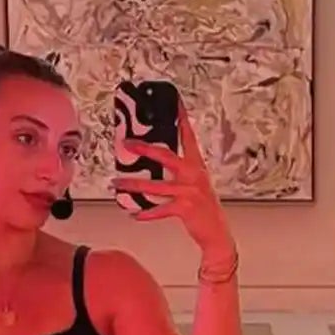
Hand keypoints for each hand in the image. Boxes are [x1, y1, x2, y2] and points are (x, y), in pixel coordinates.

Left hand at [113, 99, 231, 253]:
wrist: (216, 232)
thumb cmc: (204, 207)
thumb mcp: (196, 183)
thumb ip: (181, 170)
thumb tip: (160, 158)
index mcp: (196, 165)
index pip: (188, 137)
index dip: (181, 119)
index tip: (174, 102)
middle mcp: (194, 175)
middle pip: (166, 156)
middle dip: (145, 149)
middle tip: (127, 143)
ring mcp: (190, 191)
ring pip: (155, 186)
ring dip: (133, 185)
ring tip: (117, 184)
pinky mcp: (185, 208)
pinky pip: (160, 209)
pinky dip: (146, 213)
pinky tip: (135, 214)